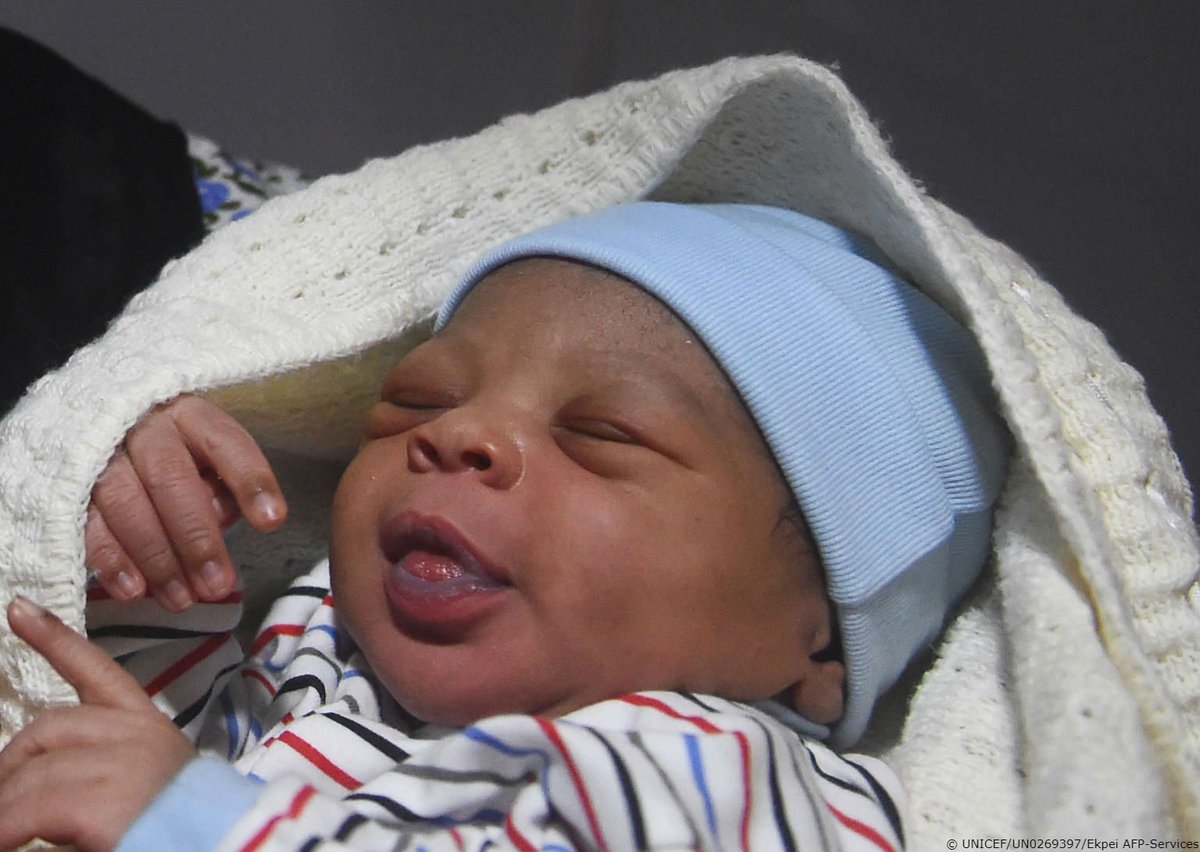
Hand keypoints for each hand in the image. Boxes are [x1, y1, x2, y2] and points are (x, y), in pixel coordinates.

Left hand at [0, 596, 197, 850]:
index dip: (54, 639)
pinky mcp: (100, 800)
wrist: (221, 849)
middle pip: (47, 727)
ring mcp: (120, 763)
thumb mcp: (140, 784)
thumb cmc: (177, 827)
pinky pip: (27, 808)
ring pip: (32, 771)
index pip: (97, 670)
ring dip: (7, 808)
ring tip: (6, 832)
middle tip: (5, 804)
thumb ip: (99, 766)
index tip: (18, 609)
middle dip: (11, 765)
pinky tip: (8, 842)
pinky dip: (7, 828)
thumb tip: (38, 774)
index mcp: (146, 725)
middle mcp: (135, 733)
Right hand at [86, 394, 286, 610]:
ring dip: (156, 558)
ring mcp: (102, 455)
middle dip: (197, 538)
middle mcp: (144, 428)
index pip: (226, 443)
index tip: (272, 521)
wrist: (98, 428)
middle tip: (217, 585)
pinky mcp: (69, 485)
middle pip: (171, 479)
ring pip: (126, 504)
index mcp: (190, 416)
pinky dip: (111, 560)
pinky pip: (86, 523)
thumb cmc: (175, 453)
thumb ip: (221, 488)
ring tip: (181, 600)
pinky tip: (134, 591)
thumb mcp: (206, 457)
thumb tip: (220, 524)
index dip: (250, 481)